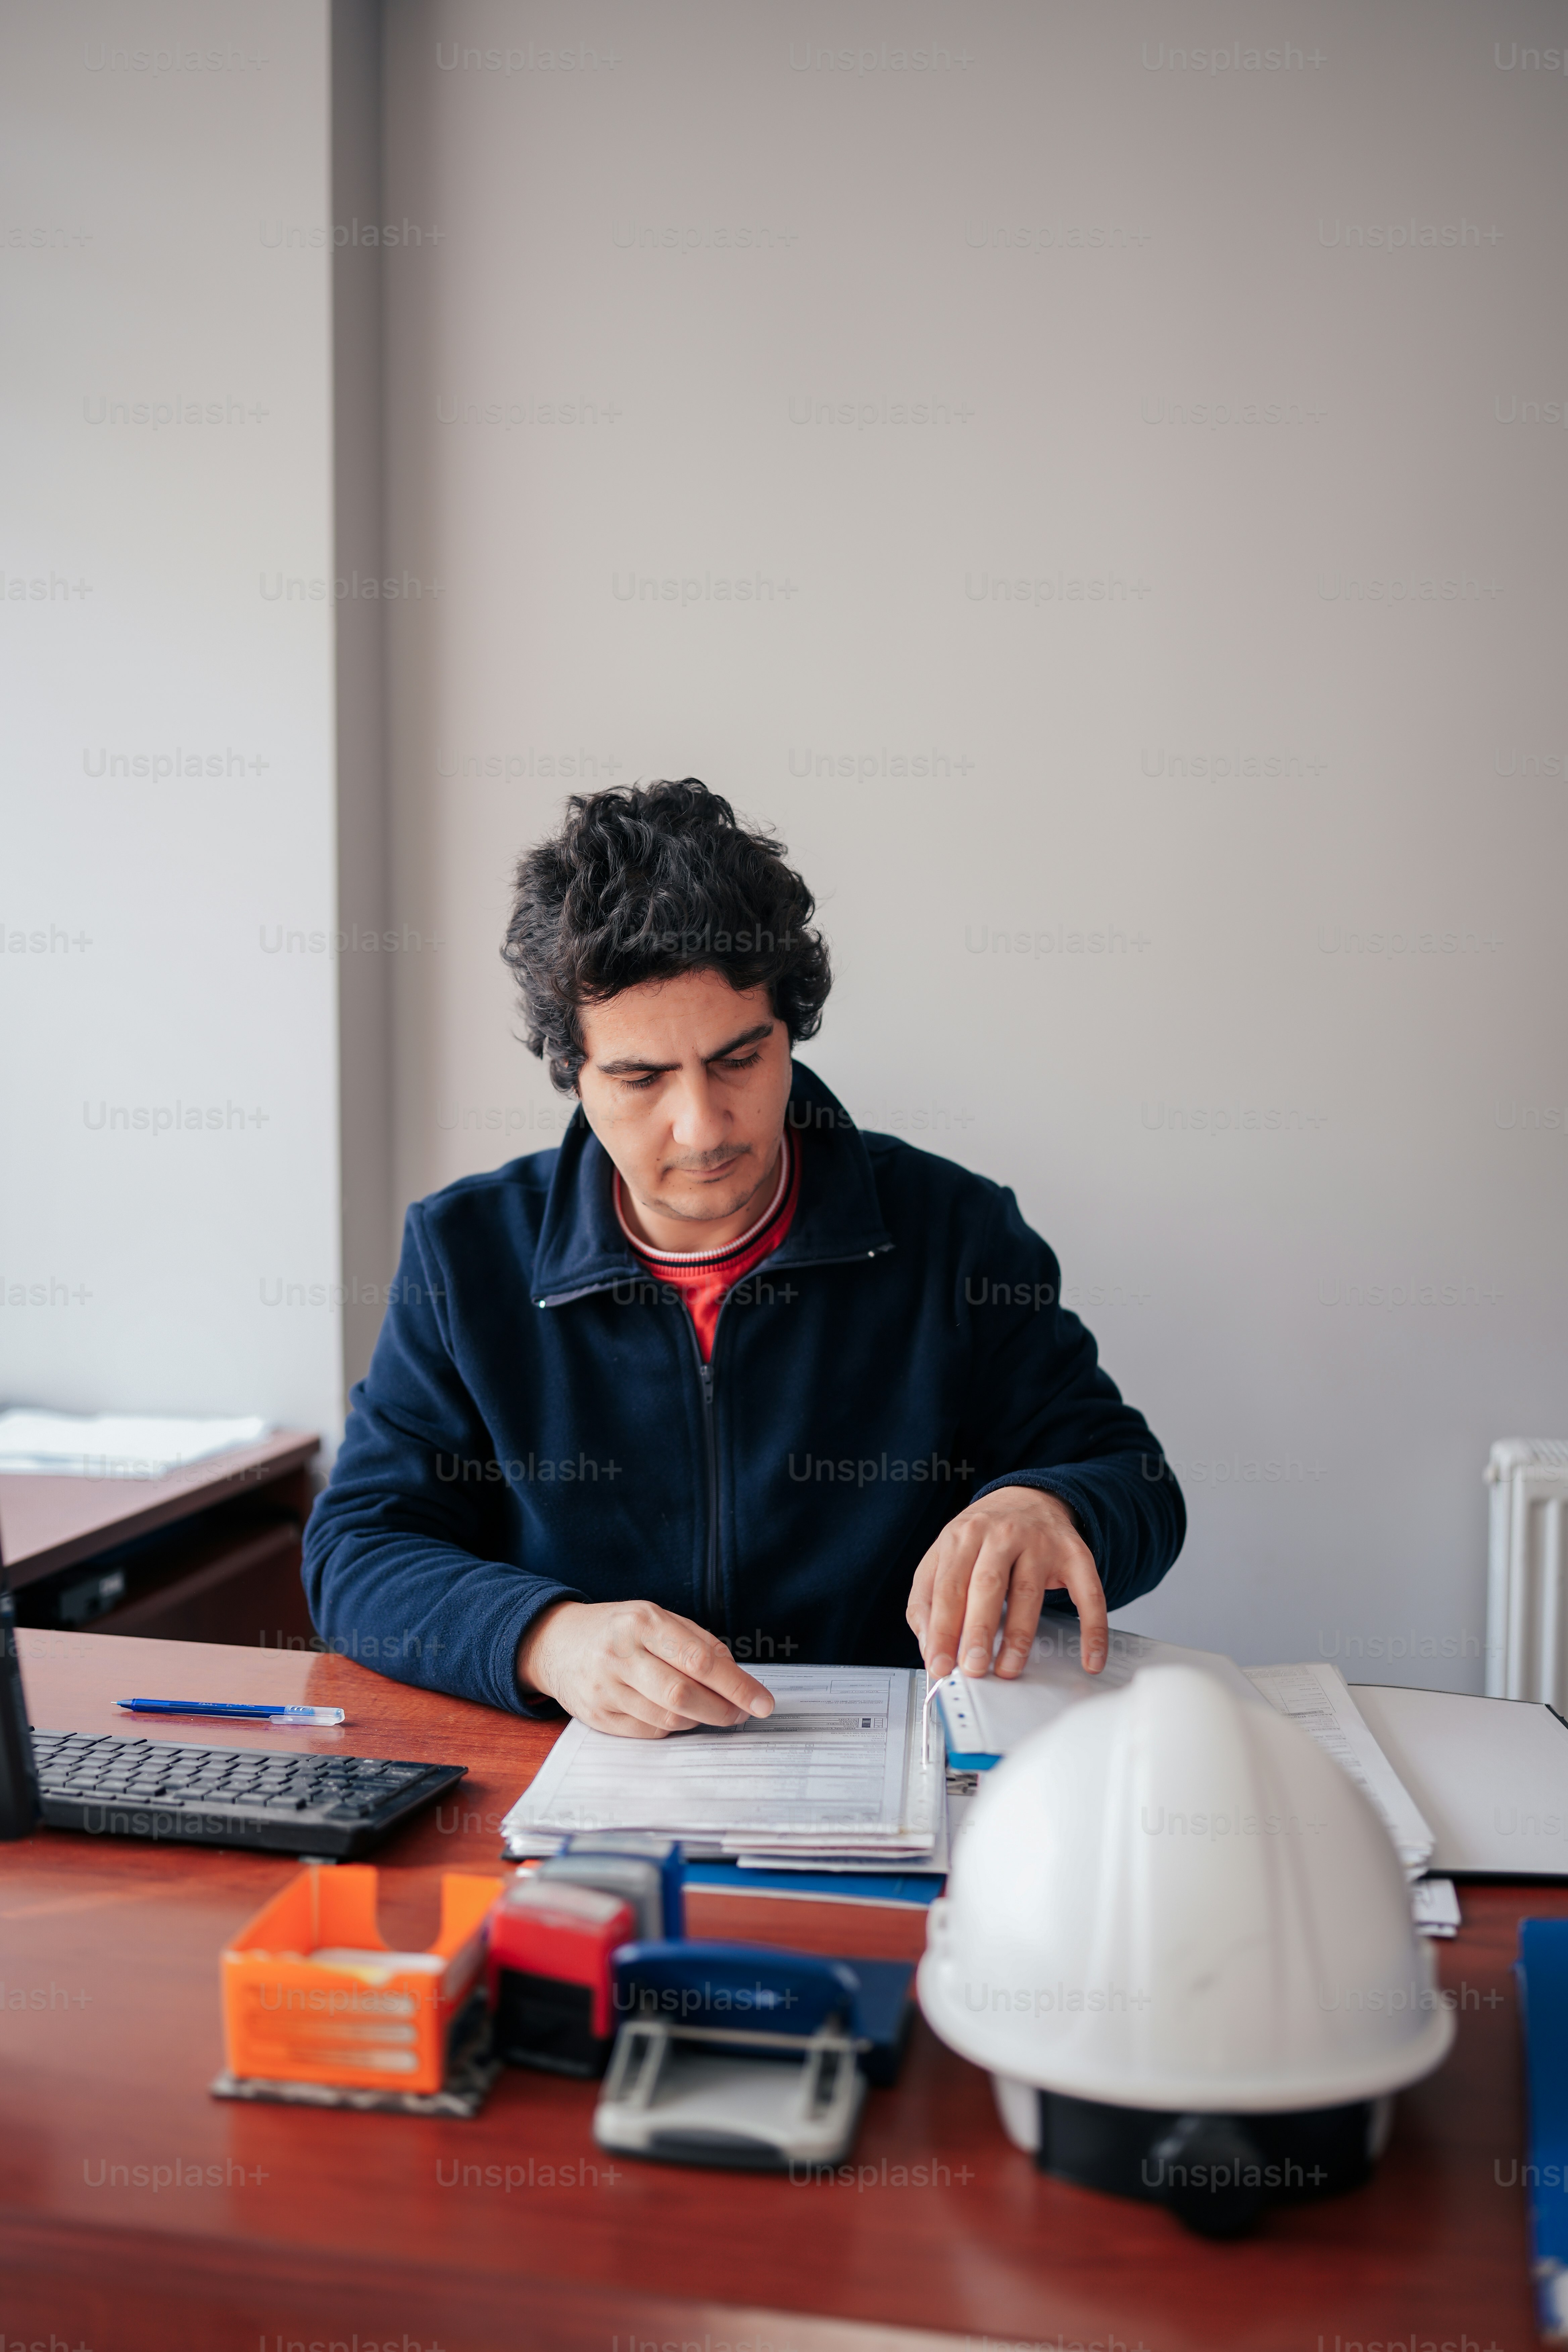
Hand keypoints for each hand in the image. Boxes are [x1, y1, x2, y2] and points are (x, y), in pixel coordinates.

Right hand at [517, 1597, 776, 1738]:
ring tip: (711, 1711)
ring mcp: (605, 1688)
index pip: (700, 1660)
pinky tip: (677, 1714)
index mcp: (642, 1621)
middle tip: (742, 1714)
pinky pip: (649, 1732)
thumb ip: (699, 1643)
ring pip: (668, 1719)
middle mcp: (621, 1654)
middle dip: (722, 1710)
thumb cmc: (620, 1630)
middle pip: (683, 1695)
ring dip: (700, 1720)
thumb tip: (738, 1680)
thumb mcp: (658, 1618)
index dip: (737, 1686)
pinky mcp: (597, 1716)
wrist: (557, 1643)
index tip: (763, 1703)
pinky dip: (672, 1727)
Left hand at [906, 1485, 1107, 1681]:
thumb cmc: (983, 1537)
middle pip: (987, 1586)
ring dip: (1018, 1638)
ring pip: (1029, 1594)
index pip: (947, 1587)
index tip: (939, 1664)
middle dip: (978, 1632)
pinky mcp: (1074, 1555)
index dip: (942, 1629)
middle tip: (972, 1668)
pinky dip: (1092, 1630)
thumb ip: (927, 1598)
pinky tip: (1090, 1660)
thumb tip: (930, 1647)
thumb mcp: (945, 1555)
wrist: (1029, 1498)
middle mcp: (1001, 1535)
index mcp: (963, 1536)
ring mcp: (1041, 1543)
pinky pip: (1088, 1595)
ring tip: (1008, 1668)